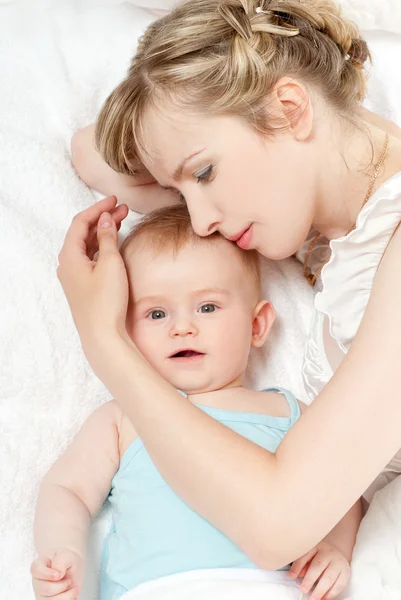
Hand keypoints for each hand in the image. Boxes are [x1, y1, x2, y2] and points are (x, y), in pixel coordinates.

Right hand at [31, 549, 83, 599]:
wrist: (71, 567)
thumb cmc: (66, 560)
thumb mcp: (67, 555)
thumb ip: (60, 562)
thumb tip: (58, 575)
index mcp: (39, 565)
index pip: (36, 569)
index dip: (47, 574)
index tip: (59, 574)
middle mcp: (38, 581)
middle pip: (44, 589)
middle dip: (61, 586)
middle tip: (69, 581)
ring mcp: (41, 593)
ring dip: (66, 596)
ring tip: (74, 589)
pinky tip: (73, 595)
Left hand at [57, 196, 129, 368]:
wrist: (102, 335)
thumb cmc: (105, 301)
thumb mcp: (110, 264)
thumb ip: (107, 238)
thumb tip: (105, 220)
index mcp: (69, 255)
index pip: (80, 222)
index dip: (98, 209)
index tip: (115, 200)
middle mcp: (67, 264)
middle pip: (83, 233)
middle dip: (103, 219)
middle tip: (123, 209)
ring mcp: (74, 276)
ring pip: (87, 246)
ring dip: (103, 233)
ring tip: (121, 222)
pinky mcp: (82, 286)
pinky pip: (89, 258)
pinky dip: (101, 247)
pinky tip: (113, 245)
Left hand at [289, 541, 349, 599]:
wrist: (337, 552)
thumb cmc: (319, 555)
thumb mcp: (310, 554)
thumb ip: (302, 563)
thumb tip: (296, 574)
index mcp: (317, 546)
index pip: (306, 554)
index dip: (298, 565)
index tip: (291, 576)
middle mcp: (328, 553)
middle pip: (318, 565)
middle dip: (310, 579)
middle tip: (303, 589)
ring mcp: (338, 563)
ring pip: (329, 577)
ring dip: (321, 590)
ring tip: (313, 598)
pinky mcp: (345, 573)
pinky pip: (339, 585)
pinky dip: (331, 594)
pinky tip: (323, 598)